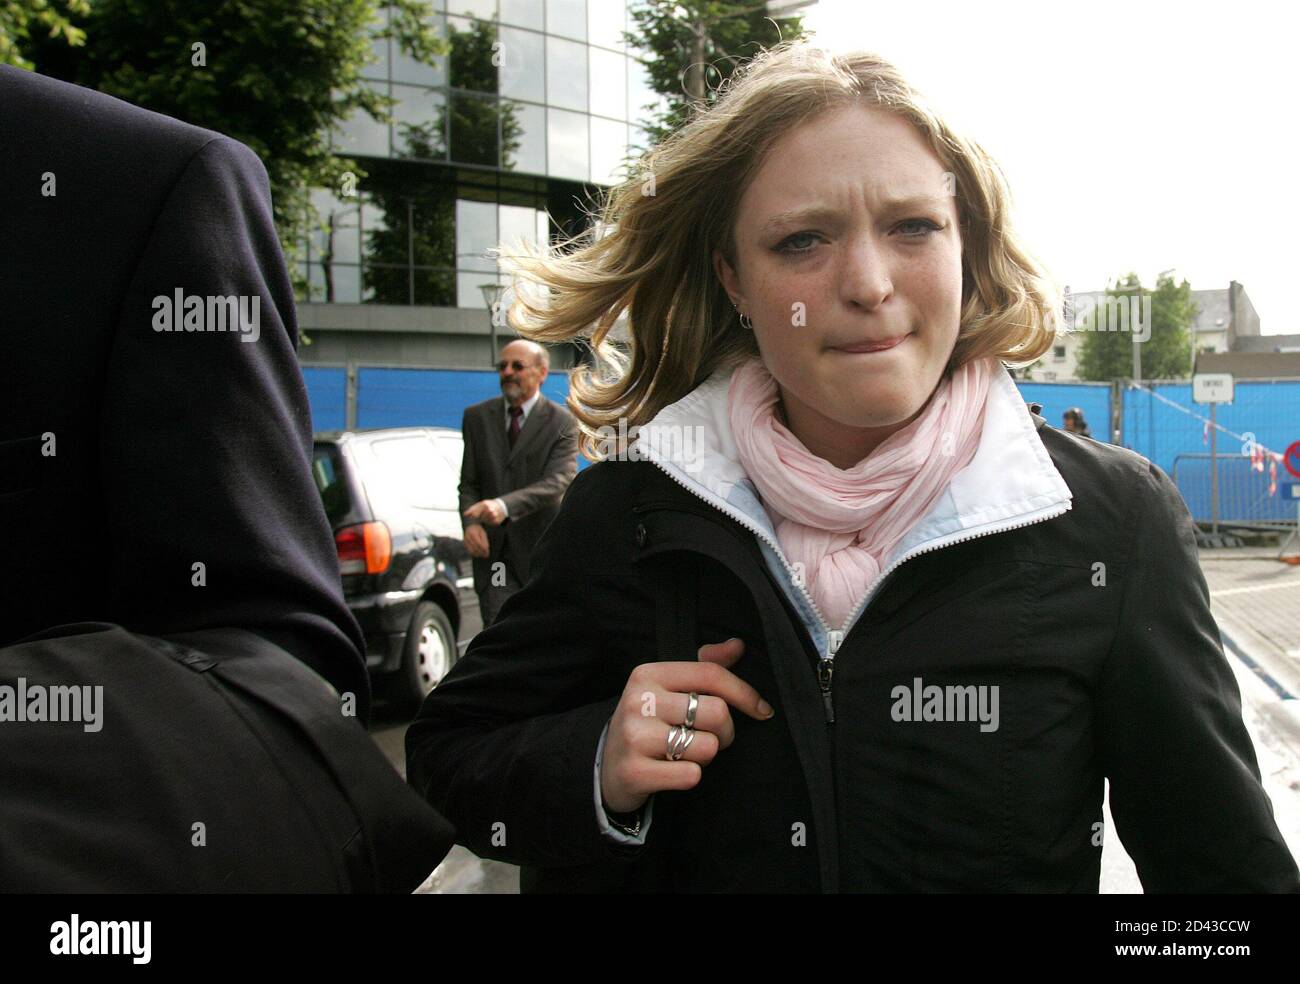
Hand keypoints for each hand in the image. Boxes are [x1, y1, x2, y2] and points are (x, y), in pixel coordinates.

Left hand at [464, 499, 506, 525]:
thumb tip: (465, 514)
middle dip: (480, 517)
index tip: (475, 515)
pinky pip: (490, 523)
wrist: (501, 506)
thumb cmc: (488, 505)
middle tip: (484, 513)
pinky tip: (492, 517)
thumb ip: (472, 509)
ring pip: (485, 521)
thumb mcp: (480, 504)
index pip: (475, 514)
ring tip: (488, 515)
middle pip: (480, 518)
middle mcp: (489, 510)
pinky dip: (490, 521)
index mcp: (484, 505)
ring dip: (485, 519)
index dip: (474, 516)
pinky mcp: (497, 521)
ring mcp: (494, 516)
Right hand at [464, 523, 489, 558]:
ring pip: (472, 551)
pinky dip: (475, 554)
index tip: (488, 551)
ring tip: (484, 555)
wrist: (469, 527)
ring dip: (478, 554)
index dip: (483, 548)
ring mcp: (465, 542)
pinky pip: (469, 551)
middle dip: (481, 552)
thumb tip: (486, 548)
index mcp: (472, 533)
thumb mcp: (483, 533)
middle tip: (487, 554)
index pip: (478, 543)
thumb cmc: (478, 530)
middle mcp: (467, 538)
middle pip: (475, 547)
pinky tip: (479, 554)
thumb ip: (484, 540)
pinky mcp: (464, 545)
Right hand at [599, 638, 773, 814]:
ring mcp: (634, 736)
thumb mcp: (667, 689)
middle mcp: (639, 700)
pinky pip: (691, 775)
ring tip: (686, 754)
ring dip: (706, 756)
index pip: (711, 674)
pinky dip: (691, 776)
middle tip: (710, 738)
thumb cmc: (647, 723)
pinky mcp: (634, 771)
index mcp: (649, 674)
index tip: (763, 710)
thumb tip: (738, 645)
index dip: (745, 693)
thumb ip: (703, 666)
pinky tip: (672, 771)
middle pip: (717, 712)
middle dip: (725, 732)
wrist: (606, 767)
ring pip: (708, 746)